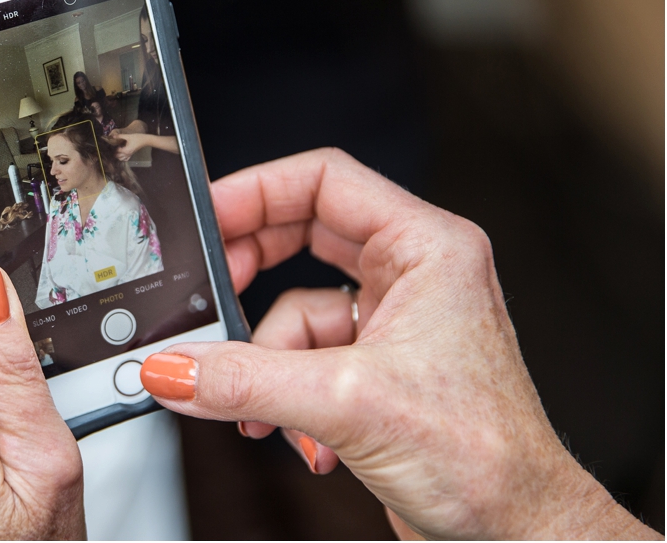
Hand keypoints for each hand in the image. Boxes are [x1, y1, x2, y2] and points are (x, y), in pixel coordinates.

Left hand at [111, 132, 150, 160]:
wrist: (144, 140)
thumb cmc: (137, 138)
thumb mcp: (128, 136)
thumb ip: (120, 136)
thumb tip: (112, 136)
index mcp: (126, 150)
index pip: (117, 151)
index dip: (115, 147)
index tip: (114, 143)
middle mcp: (127, 154)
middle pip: (118, 156)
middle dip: (115, 153)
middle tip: (114, 147)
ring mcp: (129, 155)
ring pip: (121, 159)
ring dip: (118, 156)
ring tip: (117, 151)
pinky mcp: (131, 154)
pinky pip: (126, 159)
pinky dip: (123, 157)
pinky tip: (122, 154)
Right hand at [140, 148, 657, 539]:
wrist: (514, 533)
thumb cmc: (486, 458)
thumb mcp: (347, 403)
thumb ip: (247, 380)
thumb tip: (175, 366)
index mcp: (427, 248)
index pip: (324, 181)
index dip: (256, 190)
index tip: (205, 216)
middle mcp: (410, 274)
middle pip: (299, 237)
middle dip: (248, 275)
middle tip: (206, 294)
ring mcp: (390, 321)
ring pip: (293, 308)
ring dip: (265, 361)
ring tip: (261, 405)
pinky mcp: (373, 368)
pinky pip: (301, 357)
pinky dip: (283, 395)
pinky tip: (300, 436)